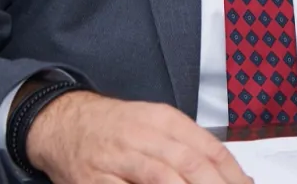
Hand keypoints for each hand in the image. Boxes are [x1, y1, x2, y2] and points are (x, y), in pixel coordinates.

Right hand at [27, 91, 252, 183]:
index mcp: (163, 120)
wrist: (64, 123)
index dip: (232, 174)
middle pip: (191, 166)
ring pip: (164, 179)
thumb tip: (229, 175)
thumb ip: (189, 145)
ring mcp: (119, 159)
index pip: (209, 148)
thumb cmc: (114, 127)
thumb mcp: (155, 124)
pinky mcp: (97, 180)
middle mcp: (143, 136)